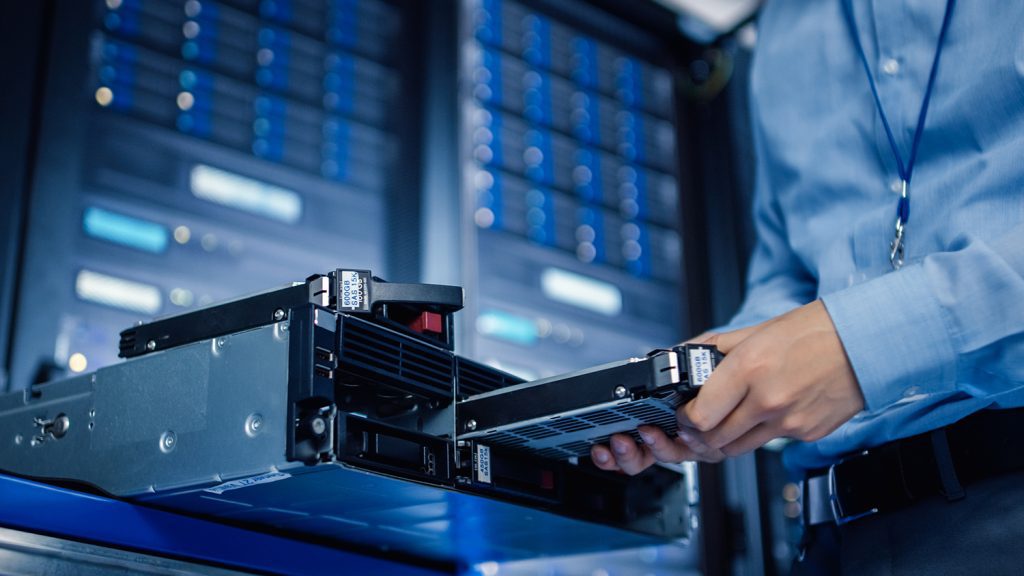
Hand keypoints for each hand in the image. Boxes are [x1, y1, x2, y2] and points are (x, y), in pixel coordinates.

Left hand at [591, 301, 863, 472]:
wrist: (865, 342)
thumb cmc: (815, 331)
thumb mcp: (756, 331)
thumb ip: (716, 348)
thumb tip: (686, 355)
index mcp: (750, 369)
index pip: (700, 416)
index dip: (685, 418)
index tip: (683, 412)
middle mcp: (768, 400)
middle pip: (715, 439)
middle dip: (699, 433)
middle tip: (697, 421)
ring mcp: (789, 422)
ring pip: (739, 449)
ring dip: (725, 439)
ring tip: (725, 420)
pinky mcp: (807, 434)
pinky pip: (771, 443)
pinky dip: (760, 433)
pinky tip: (764, 413)